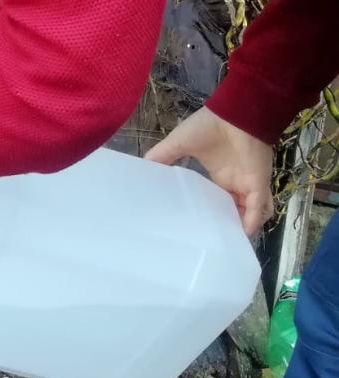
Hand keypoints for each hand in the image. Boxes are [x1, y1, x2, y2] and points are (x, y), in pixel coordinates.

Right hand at [145, 107, 274, 235]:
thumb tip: (141, 170)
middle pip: (235, 208)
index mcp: (219, 174)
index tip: (197, 225)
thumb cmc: (209, 126)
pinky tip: (242, 234)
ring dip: (243, 225)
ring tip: (230, 241)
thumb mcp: (177, 143)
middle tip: (214, 240)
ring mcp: (248, 183)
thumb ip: (161, 157)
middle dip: (228, 223)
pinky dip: (253, 221)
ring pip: (251, 212)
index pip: (218, 198)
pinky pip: (259, 207)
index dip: (212, 211)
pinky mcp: (258, 182)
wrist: (235, 112)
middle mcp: (234, 181)